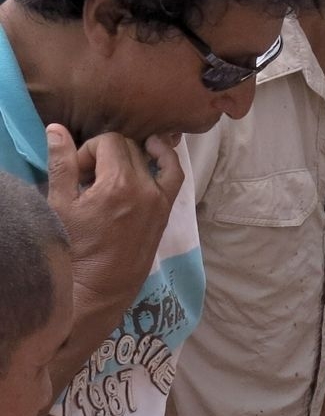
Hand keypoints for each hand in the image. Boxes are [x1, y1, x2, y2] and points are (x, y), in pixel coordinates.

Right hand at [47, 126, 182, 313]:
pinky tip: (155, 151)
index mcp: (119, 184)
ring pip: (150, 158)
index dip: (89, 150)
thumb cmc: (75, 248)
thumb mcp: (60, 203)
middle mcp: (146, 188)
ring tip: (114, 164)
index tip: (77, 171)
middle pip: (129, 148)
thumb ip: (61, 163)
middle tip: (88, 177)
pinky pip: (174, 176)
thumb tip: (58, 129)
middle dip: (106, 154)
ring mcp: (160, 200)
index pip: (109, 141)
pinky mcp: (166, 211)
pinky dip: (167, 160)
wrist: (98, 286)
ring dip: (132, 155)